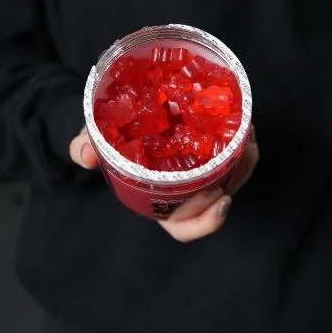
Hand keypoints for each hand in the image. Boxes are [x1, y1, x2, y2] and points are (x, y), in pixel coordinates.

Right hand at [70, 127, 258, 241]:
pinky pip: (237, 152)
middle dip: (236, 178)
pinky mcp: (214, 146)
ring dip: (245, 158)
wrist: (123, 107)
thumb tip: (84, 155)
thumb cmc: (111, 134)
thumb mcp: (97, 137)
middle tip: (243, 155)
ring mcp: (203, 169)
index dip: (204, 222)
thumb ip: (86, 146)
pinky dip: (244, 140)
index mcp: (160, 199)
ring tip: (247, 133)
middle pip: (220, 198)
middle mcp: (186, 188)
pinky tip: (243, 121)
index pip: (184, 226)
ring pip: (234, 174)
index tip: (221, 201)